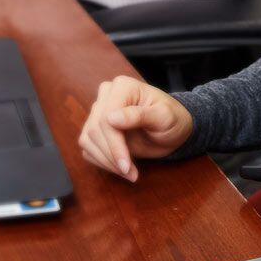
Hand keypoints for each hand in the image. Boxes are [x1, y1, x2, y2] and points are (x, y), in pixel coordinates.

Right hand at [79, 75, 193, 181]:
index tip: (126, 165)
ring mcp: (98, 112)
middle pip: (95, 130)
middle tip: (131, 174)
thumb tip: (111, 118)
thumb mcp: (164, 116)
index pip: (107, 118)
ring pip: (88, 140)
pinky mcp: (95, 129)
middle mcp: (106, 96)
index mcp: (122, 87)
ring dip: (107, 162)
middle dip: (112, 156)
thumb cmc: (173, 119)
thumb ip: (141, 115)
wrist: (172, 129)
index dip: (114, 144)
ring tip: (129, 173)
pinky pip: (89, 149)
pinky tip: (121, 168)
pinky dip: (103, 162)